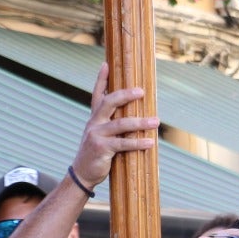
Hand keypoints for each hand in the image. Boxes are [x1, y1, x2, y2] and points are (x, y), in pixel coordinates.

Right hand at [71, 63, 156, 189]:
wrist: (82, 173)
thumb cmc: (96, 152)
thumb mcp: (99, 134)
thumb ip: (110, 122)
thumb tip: (132, 113)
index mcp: (94, 118)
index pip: (97, 94)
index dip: (101, 79)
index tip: (106, 64)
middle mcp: (94, 123)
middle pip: (109, 102)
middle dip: (125, 95)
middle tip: (141, 91)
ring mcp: (97, 135)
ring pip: (121, 123)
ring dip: (140, 122)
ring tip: (156, 121)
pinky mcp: (102, 148)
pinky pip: (123, 143)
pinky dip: (137, 143)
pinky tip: (149, 142)